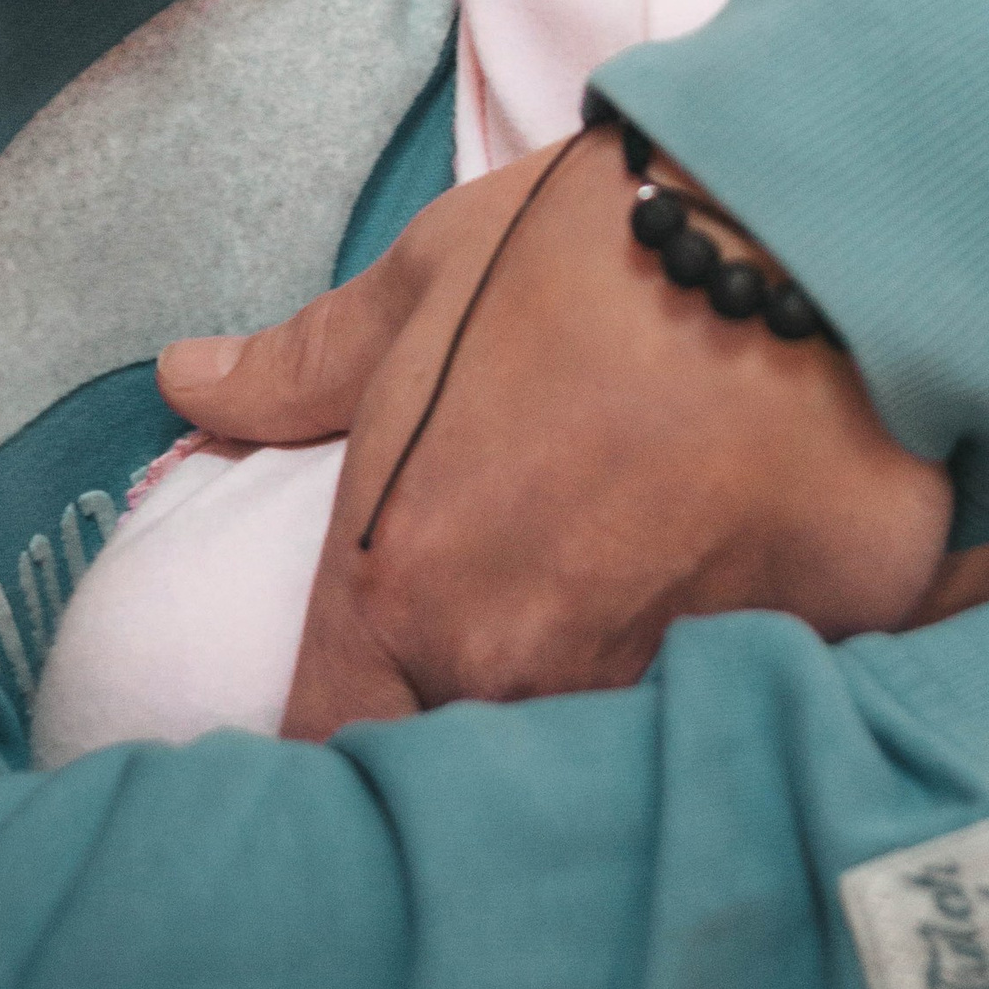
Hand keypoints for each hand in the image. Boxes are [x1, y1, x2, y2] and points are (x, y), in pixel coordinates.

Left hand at [156, 134, 954, 734]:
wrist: (804, 230)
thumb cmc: (596, 247)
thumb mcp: (428, 281)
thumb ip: (300, 368)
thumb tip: (185, 381)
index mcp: (402, 589)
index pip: (325, 745)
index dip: (337, 723)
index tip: (359, 688)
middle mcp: (514, 670)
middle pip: (463, 757)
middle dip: (467, 715)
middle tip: (507, 621)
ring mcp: (653, 684)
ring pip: (593, 746)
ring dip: (592, 693)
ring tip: (620, 592)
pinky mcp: (784, 666)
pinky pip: (727, 696)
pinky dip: (720, 663)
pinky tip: (729, 586)